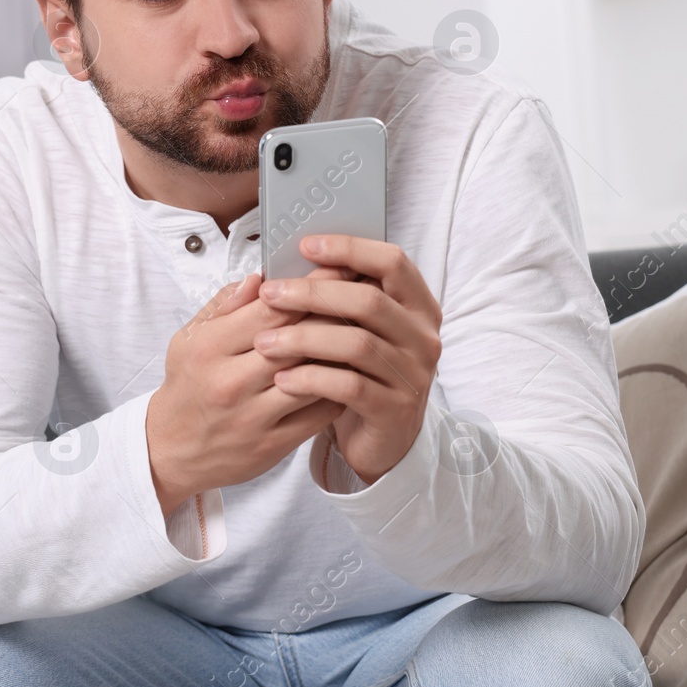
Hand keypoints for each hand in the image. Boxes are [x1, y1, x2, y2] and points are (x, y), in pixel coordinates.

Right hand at [146, 267, 350, 517]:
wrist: (171, 449)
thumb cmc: (186, 385)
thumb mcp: (189, 338)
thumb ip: (225, 305)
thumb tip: (261, 276)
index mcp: (210, 347)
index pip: (271, 308)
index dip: (311, 285)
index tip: (341, 265)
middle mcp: (231, 381)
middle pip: (299, 340)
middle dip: (337, 313)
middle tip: (368, 292)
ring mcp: (253, 416)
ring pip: (314, 377)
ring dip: (344, 353)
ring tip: (368, 332)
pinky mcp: (272, 445)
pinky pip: (318, 414)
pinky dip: (340, 390)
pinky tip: (353, 373)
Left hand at [254, 236, 442, 485]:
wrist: (382, 440)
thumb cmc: (361, 374)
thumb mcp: (355, 330)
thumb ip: (338, 298)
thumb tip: (291, 262)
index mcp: (417, 306)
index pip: (392, 262)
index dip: (350, 248)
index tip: (304, 246)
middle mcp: (423, 337)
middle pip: (369, 300)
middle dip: (313, 293)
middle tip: (271, 294)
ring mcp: (413, 374)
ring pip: (357, 344)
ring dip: (304, 338)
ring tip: (264, 342)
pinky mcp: (394, 410)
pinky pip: (350, 386)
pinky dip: (312, 379)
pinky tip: (282, 380)